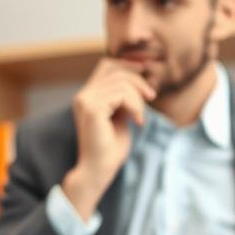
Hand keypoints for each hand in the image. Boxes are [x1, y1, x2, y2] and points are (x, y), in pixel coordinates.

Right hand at [62, 59, 155, 219]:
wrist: (99, 170)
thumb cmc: (111, 147)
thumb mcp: (120, 115)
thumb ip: (123, 97)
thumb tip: (137, 77)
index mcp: (87, 95)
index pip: (107, 65)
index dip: (128, 64)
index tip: (147, 73)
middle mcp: (83, 95)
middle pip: (116, 69)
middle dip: (138, 80)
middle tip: (152, 96)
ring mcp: (86, 100)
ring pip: (121, 82)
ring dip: (138, 98)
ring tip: (140, 117)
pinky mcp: (93, 109)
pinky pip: (122, 94)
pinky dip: (135, 106)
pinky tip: (137, 121)